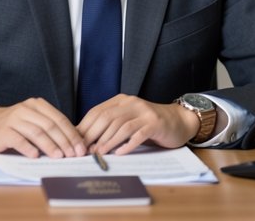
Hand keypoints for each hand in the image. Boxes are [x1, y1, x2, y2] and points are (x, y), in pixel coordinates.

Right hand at [0, 98, 86, 157]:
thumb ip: (50, 129)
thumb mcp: (34, 122)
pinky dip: (29, 148)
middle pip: (50, 126)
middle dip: (64, 141)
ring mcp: (14, 119)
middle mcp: (26, 109)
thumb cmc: (16, 126)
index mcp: (38, 105)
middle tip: (73, 155)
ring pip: (36, 132)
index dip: (71, 134)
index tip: (81, 148)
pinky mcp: (3, 131)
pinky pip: (19, 140)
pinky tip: (36, 156)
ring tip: (59, 157)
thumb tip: (74, 145)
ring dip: (49, 146)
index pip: (59, 119)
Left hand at [76, 94, 199, 155]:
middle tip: (85, 150)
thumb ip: (110, 126)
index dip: (85, 127)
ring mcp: (144, 112)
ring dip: (108, 141)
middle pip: (107, 118)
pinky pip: (138, 134)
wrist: (178, 121)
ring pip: (121, 126)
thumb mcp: (128, 120)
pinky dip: (127, 144)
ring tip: (99, 153)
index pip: (98, 111)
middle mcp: (132, 103)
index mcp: (122, 100)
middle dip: (93, 134)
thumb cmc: (149, 124)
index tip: (76, 142)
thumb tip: (86, 141)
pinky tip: (119, 154)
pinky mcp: (155, 124)